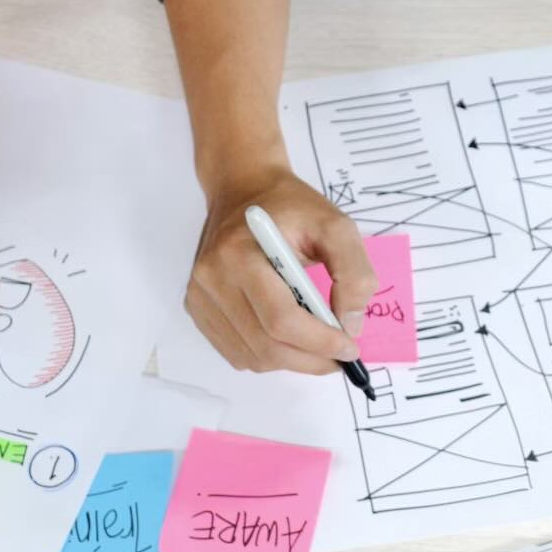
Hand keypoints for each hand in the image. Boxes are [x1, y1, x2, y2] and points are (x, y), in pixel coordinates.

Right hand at [186, 165, 377, 373]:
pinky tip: (288, 339)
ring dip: (292, 362)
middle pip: (266, 345)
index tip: (350, 347)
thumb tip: (351, 325)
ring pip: (252, 357)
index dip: (319, 341)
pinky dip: (269, 357)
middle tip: (340, 356)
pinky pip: (237, 353)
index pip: (280, 318)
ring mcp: (199, 296)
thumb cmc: (290, 207)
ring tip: (318, 347)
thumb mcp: (335, 225)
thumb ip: (354, 272)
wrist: (243, 189)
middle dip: (311, 360)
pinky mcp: (197, 308)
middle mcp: (211, 278)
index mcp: (239, 253)